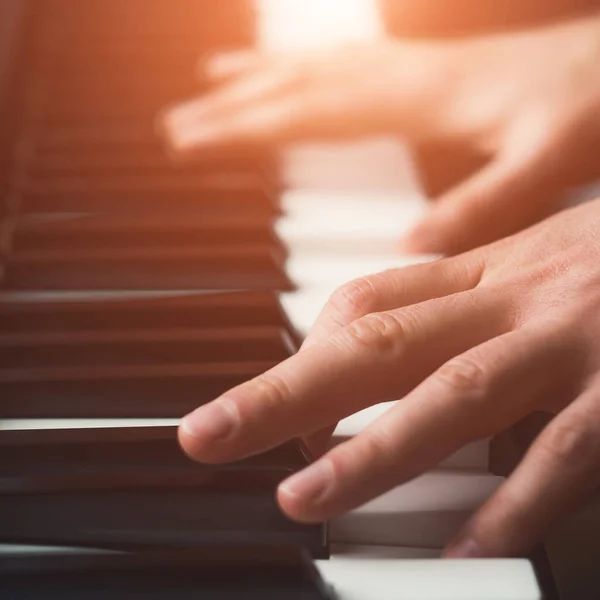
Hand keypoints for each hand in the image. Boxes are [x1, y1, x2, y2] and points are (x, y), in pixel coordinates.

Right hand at [161, 15, 599, 254]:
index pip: (308, 114)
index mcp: (418, 102)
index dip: (244, 129)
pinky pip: (349, 66)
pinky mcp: (427, 71)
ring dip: (261, 82)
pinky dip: (309, 72)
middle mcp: (403, 78)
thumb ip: (484, 202)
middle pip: (297, 90)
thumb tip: (413, 247)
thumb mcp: (547, 161)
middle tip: (177, 126)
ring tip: (212, 87)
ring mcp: (412, 69)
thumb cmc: (591, 103)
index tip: (187, 142)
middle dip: (233, 109)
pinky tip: (299, 79)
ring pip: (317, 72)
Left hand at [179, 198, 599, 557]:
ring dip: (373, 451)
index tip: (273, 395)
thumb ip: (465, 290)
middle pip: (376, 341)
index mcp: (490, 268)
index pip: (370, 299)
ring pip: (451, 394)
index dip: (309, 348)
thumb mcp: (536, 253)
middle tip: (206, 435)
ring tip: (302, 500)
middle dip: (284, 391)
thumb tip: (394, 335)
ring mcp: (574, 340)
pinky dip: (512, 506)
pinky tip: (463, 552)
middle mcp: (516, 297)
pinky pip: (565, 453)